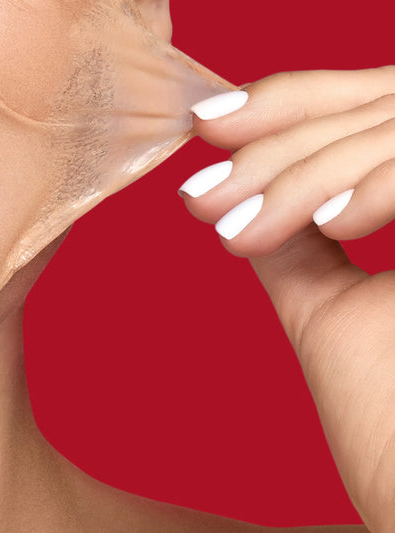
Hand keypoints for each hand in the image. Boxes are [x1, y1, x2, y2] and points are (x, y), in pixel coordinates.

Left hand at [180, 67, 394, 531]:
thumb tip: (237, 197)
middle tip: (202, 191)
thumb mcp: (325, 303)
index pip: (348, 111)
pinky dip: (376, 188)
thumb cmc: (384, 410)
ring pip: (385, 135)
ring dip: (297, 181)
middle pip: (362, 112)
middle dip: (271, 148)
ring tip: (241, 228)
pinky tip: (326, 223)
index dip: (279, 107)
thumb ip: (289, 241)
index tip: (206, 125)